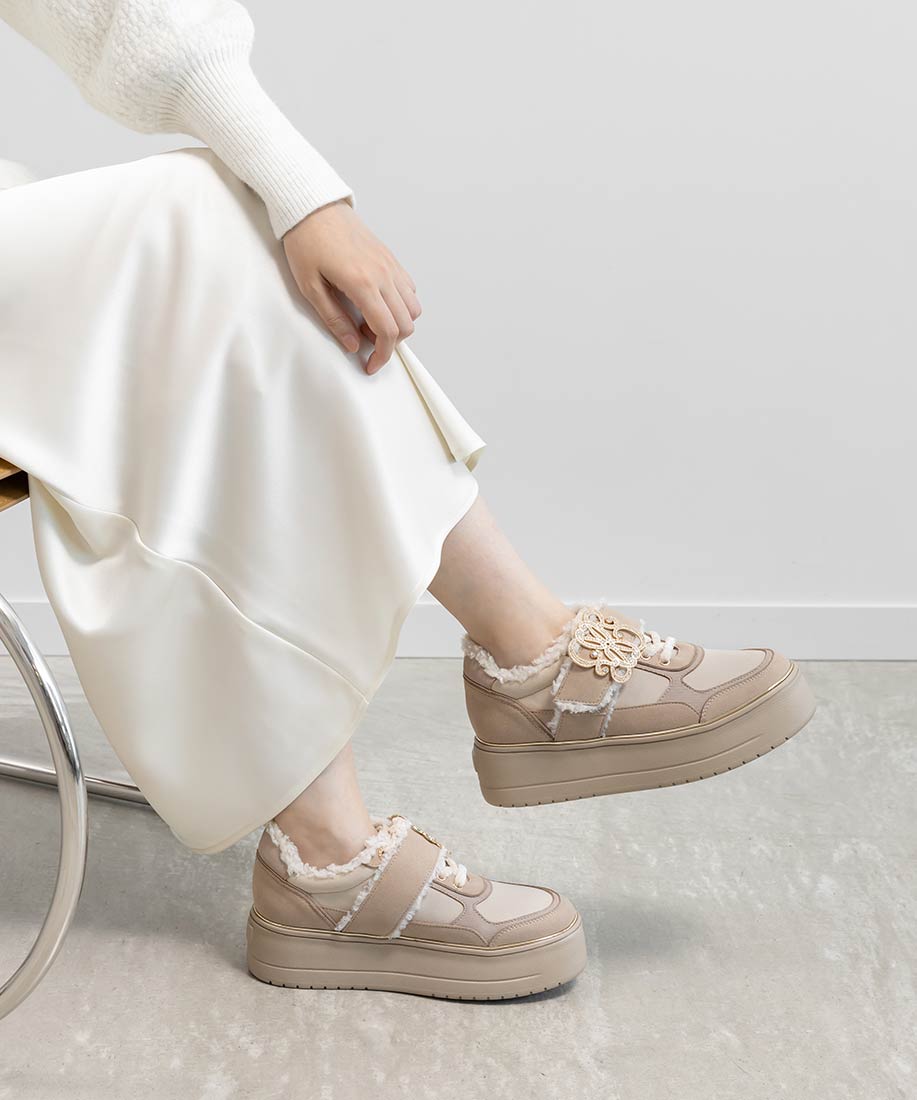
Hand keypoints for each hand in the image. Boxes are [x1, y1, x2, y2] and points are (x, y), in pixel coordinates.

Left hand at [283, 200, 421, 373]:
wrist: (313, 206)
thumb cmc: (306, 242)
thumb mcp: (310, 286)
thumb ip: (334, 319)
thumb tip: (354, 345)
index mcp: (362, 283)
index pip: (387, 330)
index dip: (382, 355)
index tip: (370, 366)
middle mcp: (383, 275)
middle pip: (406, 324)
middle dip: (390, 343)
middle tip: (365, 340)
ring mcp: (390, 265)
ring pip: (413, 308)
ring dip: (398, 323)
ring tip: (370, 320)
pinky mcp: (391, 258)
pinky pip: (409, 289)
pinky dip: (402, 305)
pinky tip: (378, 303)